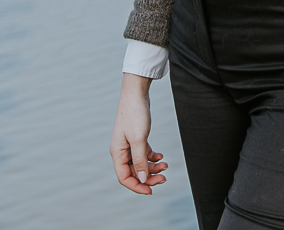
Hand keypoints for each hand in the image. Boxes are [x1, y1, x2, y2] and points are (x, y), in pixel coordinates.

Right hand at [110, 73, 167, 194]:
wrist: (136, 92)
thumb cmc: (134, 114)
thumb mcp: (138, 139)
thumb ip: (140, 161)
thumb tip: (143, 180)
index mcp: (117, 153)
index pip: (125, 178)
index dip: (137, 187)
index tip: (151, 190)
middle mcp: (122, 150)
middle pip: (134, 172)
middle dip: (149, 177)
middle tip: (164, 179)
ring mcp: (129, 144)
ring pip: (140, 163)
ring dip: (153, 167)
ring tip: (165, 165)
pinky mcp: (137, 137)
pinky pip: (144, 153)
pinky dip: (152, 156)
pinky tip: (161, 156)